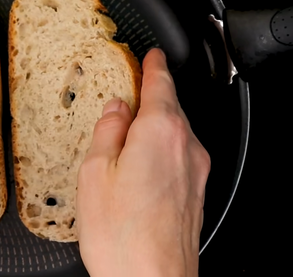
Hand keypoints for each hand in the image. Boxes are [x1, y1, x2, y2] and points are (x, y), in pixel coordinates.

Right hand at [76, 48, 209, 276]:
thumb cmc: (123, 237)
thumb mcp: (96, 172)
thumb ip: (107, 131)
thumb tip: (115, 109)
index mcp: (160, 131)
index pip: (161, 82)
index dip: (153, 64)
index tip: (151, 54)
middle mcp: (186, 146)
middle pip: (170, 107)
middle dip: (150, 96)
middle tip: (126, 94)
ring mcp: (195, 171)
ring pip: (174, 132)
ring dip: (153, 125)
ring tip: (123, 137)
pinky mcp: (196, 192)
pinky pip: (178, 155)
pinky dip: (160, 149)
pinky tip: (138, 166)